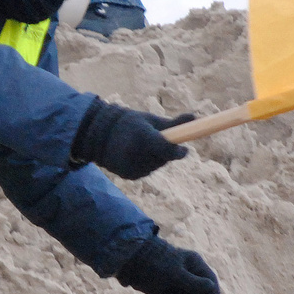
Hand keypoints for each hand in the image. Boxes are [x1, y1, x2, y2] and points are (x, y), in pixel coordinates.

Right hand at [70, 100, 192, 180]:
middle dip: (166, 152)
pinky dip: (146, 164)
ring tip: (143, 146)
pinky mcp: (129, 175)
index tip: (185, 149)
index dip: (178, 151)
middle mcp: (136, 154)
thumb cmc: (128, 123)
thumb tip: (195, 117)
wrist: (98, 136)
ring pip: (155, 165)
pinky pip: (146, 171)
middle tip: (160, 142)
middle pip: (163, 158)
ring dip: (156, 158)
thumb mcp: (150, 121)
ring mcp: (131, 166)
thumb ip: (173, 123)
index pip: (167, 149)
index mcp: (142, 136)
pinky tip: (136, 155)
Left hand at [116, 237, 222, 293]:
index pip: (210, 280)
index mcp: (194, 263)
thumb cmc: (153, 263)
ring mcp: (180, 282)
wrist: (128, 260)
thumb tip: (211, 287)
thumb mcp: (174, 273)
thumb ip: (192, 282)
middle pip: (202, 293)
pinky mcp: (170, 290)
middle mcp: (190, 272)